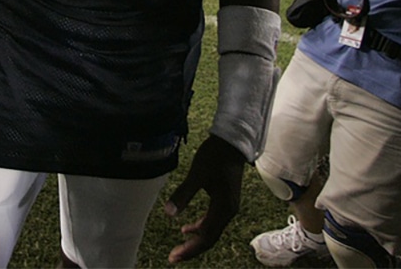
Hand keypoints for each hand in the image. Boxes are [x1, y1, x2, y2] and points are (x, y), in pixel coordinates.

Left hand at [163, 135, 245, 263]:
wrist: (232, 143)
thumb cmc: (215, 156)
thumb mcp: (197, 174)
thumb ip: (183, 193)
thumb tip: (168, 213)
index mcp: (223, 208)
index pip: (206, 237)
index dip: (190, 249)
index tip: (173, 257)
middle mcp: (228, 211)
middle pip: (210, 238)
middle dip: (192, 249)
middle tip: (173, 257)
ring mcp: (228, 207)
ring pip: (212, 231)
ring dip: (195, 240)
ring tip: (178, 248)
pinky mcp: (225, 201)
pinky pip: (213, 221)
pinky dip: (200, 228)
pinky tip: (187, 228)